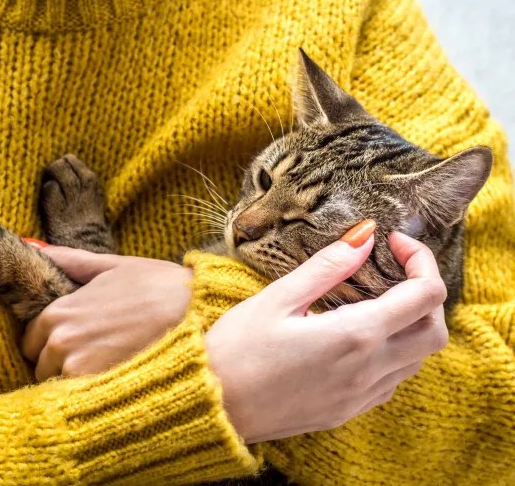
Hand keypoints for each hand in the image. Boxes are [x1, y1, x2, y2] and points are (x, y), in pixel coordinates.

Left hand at [21, 246, 192, 380]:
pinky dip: (91, 394)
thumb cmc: (157, 286)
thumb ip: (70, 260)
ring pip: (59, 385)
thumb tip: (34, 247)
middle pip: (42, 365)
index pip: (31, 339)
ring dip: (75, 380)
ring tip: (107, 366)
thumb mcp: (112, 266)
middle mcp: (61, 342)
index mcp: (59, 312)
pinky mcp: (99, 389)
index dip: (50, 341)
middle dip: (60, 362)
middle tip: (93, 354)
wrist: (197, 313)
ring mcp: (78, 368)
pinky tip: (114, 380)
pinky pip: (79, 400)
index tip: (74, 341)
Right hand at [205, 226, 448, 443]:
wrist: (212, 406)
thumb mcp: (278, 297)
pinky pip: (391, 382)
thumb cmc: (236, 349)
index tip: (393, 243)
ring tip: (373, 302)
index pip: (425, 295)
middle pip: (434, 332)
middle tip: (394, 271)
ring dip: (410, 327)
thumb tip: (366, 235)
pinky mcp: (346, 412)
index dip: (420, 261)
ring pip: (416, 360)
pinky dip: (391, 354)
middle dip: (425, 295)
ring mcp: (360, 397)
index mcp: (354, 336)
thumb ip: (328, 266)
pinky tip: (356, 338)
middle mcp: (368, 370)